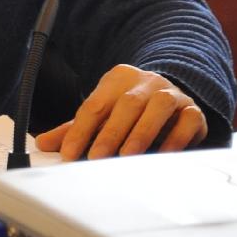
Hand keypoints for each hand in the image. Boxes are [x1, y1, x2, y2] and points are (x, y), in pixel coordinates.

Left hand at [34, 64, 206, 160]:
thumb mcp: (101, 116)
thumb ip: (74, 129)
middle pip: (127, 104)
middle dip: (110, 133)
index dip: (80, 130)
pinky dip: (176, 138)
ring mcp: (172, 93)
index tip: (68, 153)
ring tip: (128, 156)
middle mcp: (146, 82)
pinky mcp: (193, 110)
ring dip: (142, 132)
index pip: (94, 105)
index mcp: (117, 78)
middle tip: (96, 158)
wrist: (172, 101)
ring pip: (159, 107)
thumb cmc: (129, 112)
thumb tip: (42, 144)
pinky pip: (187, 120)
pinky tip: (163, 156)